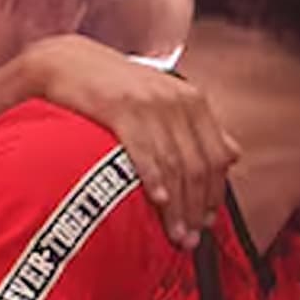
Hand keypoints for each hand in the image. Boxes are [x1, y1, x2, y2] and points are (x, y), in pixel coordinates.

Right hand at [25, 36, 235, 249]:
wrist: (67, 61)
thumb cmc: (116, 86)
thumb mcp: (165, 99)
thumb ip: (197, 127)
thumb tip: (233, 155)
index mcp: (193, 100)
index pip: (217, 155)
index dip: (215, 193)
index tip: (209, 221)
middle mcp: (177, 100)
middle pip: (198, 165)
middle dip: (197, 207)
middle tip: (192, 238)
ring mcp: (150, 103)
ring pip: (174, 164)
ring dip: (177, 206)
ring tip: (176, 234)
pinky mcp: (120, 107)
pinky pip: (143, 150)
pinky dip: (154, 178)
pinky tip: (158, 200)